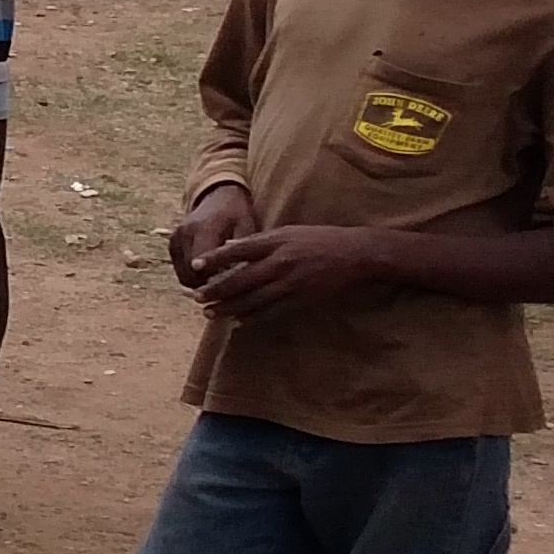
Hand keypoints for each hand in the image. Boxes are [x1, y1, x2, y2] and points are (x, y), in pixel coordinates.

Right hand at [167, 184, 255, 288]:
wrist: (217, 196)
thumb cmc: (237, 213)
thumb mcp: (246, 227)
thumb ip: (239, 251)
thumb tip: (235, 277)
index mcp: (203, 228)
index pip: (201, 264)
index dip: (213, 282)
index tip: (228, 290)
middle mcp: (184, 234)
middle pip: (190, 274)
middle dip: (207, 286)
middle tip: (226, 291)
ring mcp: (175, 239)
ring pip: (184, 275)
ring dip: (200, 282)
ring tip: (219, 283)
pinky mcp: (172, 244)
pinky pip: (180, 269)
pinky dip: (193, 276)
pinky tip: (210, 273)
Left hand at [191, 221, 410, 319]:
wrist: (357, 255)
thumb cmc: (321, 239)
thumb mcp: (289, 231)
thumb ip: (258, 240)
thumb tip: (228, 246)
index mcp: (277, 242)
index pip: (238, 250)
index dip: (214, 259)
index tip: (195, 265)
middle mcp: (281, 263)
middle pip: (241, 279)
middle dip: (217, 290)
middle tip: (198, 298)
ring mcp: (292, 283)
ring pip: (254, 300)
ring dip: (230, 308)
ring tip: (211, 313)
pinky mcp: (303, 299)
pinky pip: (273, 312)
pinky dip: (254, 318)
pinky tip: (239, 321)